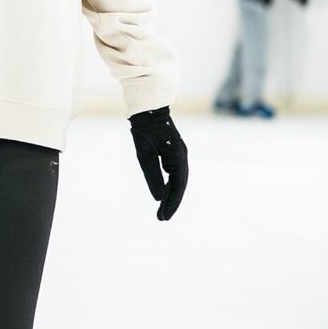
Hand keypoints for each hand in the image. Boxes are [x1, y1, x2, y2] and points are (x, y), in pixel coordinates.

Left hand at [129, 107, 187, 221]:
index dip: (172, 203)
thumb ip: (152, 176)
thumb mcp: (144, 155)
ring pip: (178, 181)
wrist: (148, 109)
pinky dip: (170, 186)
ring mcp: (179, 155)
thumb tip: (159, 198)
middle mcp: (182, 157)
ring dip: (171, 196)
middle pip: (180, 186)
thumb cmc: (145, 130)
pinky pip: (174, 174)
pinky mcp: (173, 154)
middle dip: (172, 203)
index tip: (163, 217)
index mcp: (178, 157)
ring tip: (162, 212)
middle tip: (162, 219)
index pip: (178, 186)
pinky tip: (164, 194)